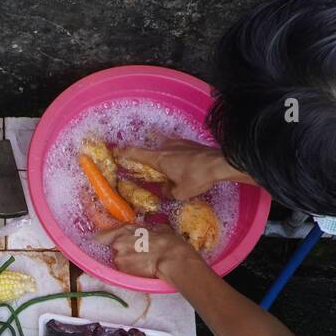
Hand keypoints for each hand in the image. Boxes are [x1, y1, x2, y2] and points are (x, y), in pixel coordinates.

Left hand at [94, 223, 199, 280]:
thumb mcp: (158, 228)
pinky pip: (124, 271)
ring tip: (142, 263)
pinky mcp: (123, 271)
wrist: (170, 258)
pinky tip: (142, 269)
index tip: (100, 241)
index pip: (102, 235)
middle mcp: (118, 243)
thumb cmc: (167, 242)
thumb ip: (148, 229)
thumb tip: (150, 231)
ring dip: (127, 262)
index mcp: (125, 230)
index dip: (101, 239)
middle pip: (113, 249)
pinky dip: (131, 271)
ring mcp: (119, 258)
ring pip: (119, 261)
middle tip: (136, 254)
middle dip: (122, 252)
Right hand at [111, 138, 245, 199]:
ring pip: (165, 147)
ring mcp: (179, 143)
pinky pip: (177, 148)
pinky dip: (175, 154)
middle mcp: (166, 147)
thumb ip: (168, 192)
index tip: (115, 151)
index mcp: (159, 158)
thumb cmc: (197, 178)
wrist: (220, 163)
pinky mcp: (190, 143)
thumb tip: (165, 190)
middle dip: (146, 157)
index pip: (136, 153)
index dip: (124, 152)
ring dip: (163, 155)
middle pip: (151, 149)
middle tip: (145, 165)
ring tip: (166, 166)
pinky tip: (182, 163)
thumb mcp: (180, 193)